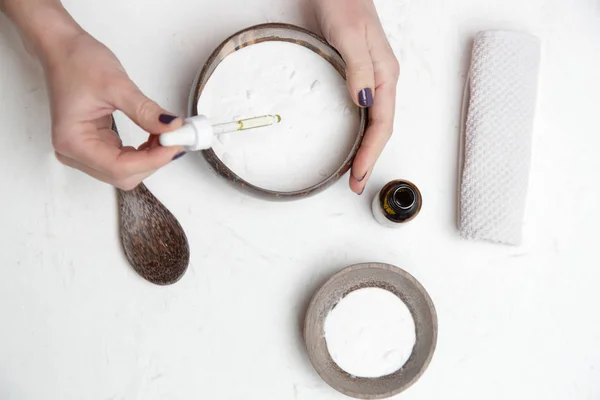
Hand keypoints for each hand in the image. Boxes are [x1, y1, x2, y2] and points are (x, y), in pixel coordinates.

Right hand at [3, 0, 183, 189]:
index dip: (153, 160)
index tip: (176, 144)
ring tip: (167, 135)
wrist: (62, 50)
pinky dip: (144, 153)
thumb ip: (146, 111)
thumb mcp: (116, 85)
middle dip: (153, 160)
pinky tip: (156, 137)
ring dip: (151, 158)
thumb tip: (172, 128)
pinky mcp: (94, 146)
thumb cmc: (77, 62)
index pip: (119, 167)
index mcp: (73, 141)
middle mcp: (74, 152)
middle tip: (177, 138)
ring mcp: (84, 152)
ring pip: (125, 171)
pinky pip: (124, 160)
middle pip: (123, 175)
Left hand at [312, 0, 398, 193]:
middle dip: (369, 159)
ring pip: (372, 123)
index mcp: (384, 75)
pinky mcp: (355, 74)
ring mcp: (368, 78)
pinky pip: (362, 112)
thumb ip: (359, 68)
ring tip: (354, 171)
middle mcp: (380, 80)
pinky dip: (357, 132)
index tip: (358, 175)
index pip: (382, 125)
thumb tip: (365, 102)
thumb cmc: (344, 2)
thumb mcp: (351, 34)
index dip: (371, 153)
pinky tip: (348, 140)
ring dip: (364, 149)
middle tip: (355, 183)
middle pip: (380, 129)